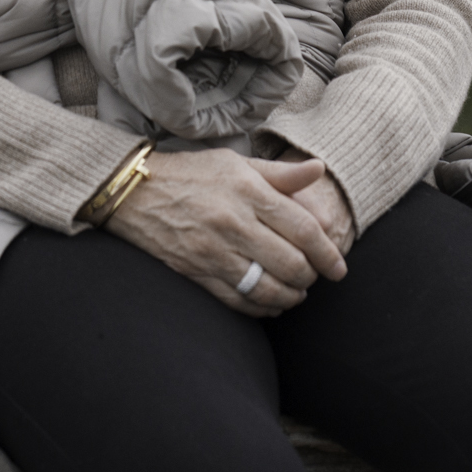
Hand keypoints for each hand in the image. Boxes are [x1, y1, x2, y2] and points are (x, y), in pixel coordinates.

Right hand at [104, 149, 349, 315]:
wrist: (132, 193)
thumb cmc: (189, 174)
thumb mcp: (235, 163)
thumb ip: (280, 174)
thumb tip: (320, 170)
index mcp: (248, 191)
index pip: (303, 229)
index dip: (327, 253)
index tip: (339, 268)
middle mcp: (233, 222)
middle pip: (291, 263)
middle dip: (311, 277)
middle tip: (315, 277)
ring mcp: (213, 251)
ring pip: (267, 287)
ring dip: (290, 296)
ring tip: (296, 292)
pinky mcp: (195, 273)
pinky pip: (238, 301)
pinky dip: (261, 308)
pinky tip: (270, 304)